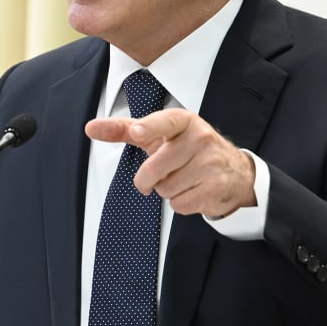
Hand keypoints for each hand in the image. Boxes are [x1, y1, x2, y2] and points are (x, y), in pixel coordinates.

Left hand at [85, 109, 255, 217]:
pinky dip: (181, 203)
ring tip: (184, 179)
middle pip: (153, 169)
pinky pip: (179, 204)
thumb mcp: (160, 135)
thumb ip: (125, 130)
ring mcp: (210, 163)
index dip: (148, 128)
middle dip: (149, 179)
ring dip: (168, 190)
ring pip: (165, 189)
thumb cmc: (188, 150)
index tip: (136, 132)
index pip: (164, 121)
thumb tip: (90, 127)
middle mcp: (200, 138)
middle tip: (162, 173)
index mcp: (183, 121)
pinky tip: (194, 190)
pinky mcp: (215, 187)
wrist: (236, 171)